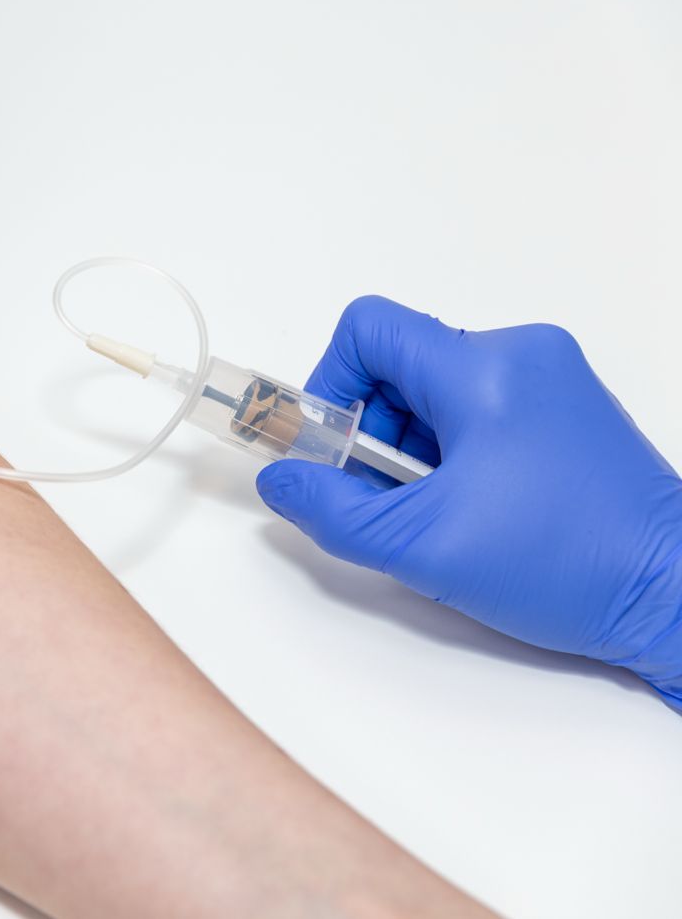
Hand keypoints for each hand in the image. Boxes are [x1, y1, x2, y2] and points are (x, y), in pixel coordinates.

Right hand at [255, 296, 681, 709]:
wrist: (680, 595)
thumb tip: (283, 483)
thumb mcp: (422, 546)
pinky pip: (485, 409)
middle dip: (376, 432)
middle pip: (402, 366)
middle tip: (387, 498)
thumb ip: (332, 510)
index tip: (335, 449)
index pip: (369, 330)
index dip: (331, 385)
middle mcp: (522, 355)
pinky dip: (459, 453)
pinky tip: (477, 510)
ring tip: (441, 513)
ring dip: (417, 448)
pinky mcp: (572, 411)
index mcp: (485, 369)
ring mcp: (554, 379)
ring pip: (441, 391)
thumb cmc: (570, 565)